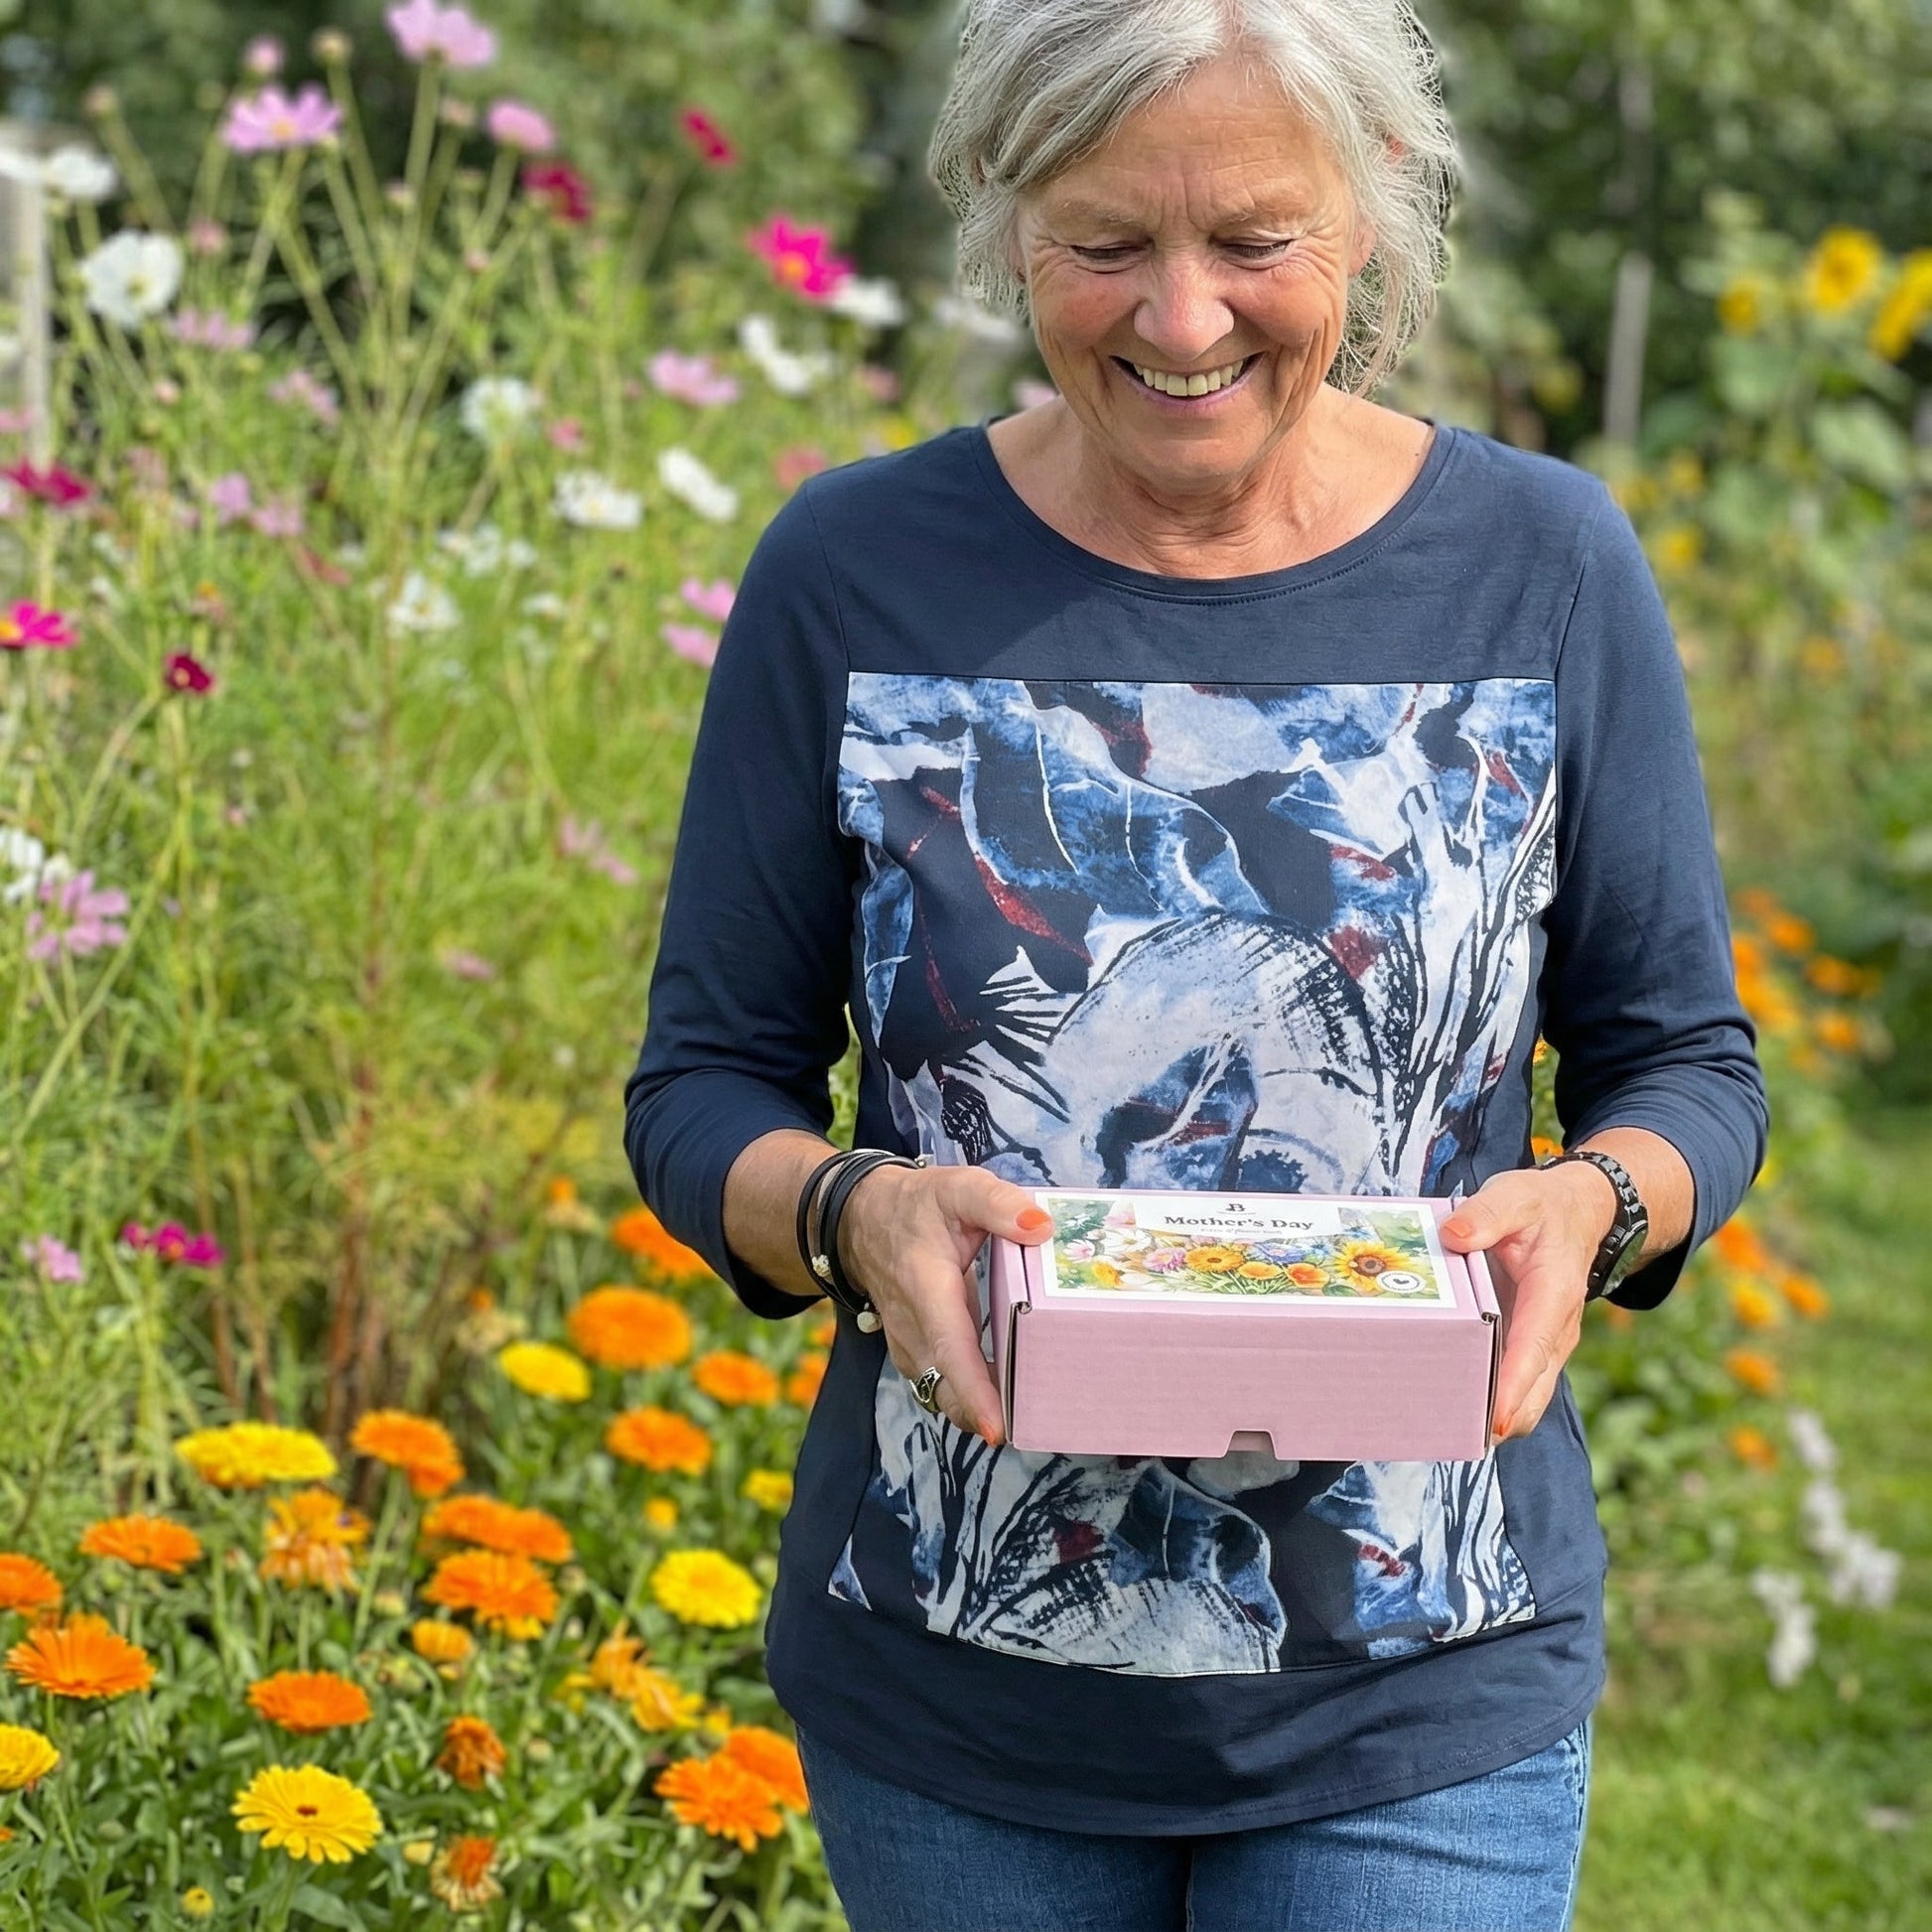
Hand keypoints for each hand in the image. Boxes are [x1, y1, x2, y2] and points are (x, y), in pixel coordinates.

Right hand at [835, 1164, 1053, 1444]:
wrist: (860, 1220)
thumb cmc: (917, 1206)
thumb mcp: (958, 1189)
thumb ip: (998, 1204)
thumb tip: (1041, 1227)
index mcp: (927, 1290)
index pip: (950, 1349)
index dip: (974, 1391)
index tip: (997, 1428)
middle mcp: (912, 1329)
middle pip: (947, 1390)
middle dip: (986, 1415)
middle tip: (1039, 1423)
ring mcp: (909, 1347)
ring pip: (942, 1395)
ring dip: (980, 1411)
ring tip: (1031, 1417)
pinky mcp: (916, 1354)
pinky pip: (941, 1388)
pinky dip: (971, 1400)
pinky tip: (1009, 1398)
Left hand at [1438, 1163, 1618, 1442]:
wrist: (1576, 1214)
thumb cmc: (1542, 1208)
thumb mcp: (1516, 1195)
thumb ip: (1487, 1213)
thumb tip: (1454, 1235)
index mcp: (1554, 1294)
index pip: (1534, 1348)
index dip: (1515, 1387)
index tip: (1496, 1423)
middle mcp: (1555, 1331)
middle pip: (1533, 1392)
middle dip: (1498, 1419)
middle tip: (1447, 1435)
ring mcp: (1543, 1344)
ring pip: (1525, 1398)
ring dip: (1490, 1417)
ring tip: (1440, 1430)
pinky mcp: (1527, 1347)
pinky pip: (1511, 1385)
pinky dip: (1487, 1402)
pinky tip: (1446, 1406)